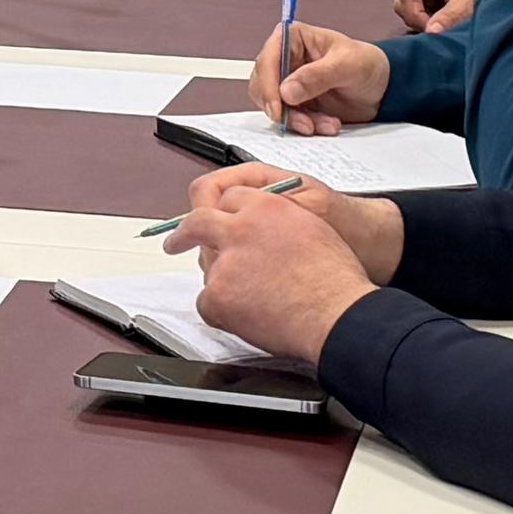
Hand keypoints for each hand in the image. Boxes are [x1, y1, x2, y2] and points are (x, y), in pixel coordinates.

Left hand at [169, 170, 400, 362]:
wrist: (337, 316)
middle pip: (197, 220)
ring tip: (255, 298)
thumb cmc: (335, 281)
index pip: (229, 197)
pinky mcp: (217, 293)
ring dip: (222, 280)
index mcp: (266, 205)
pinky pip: (207, 300)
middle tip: (175, 242)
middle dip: (182, 232)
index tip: (213, 219)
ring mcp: (224, 260)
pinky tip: (248, 316)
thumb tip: (259, 227)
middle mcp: (239, 227)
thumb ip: (278, 219)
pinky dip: (222, 310)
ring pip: (207, 267)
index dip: (221, 212)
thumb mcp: (313, 228)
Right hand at [255, 19, 389, 131]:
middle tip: (303, 123)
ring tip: (323, 124)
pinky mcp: (295, 102)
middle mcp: (285, 59)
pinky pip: (288, 118)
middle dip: (282, 108)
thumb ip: (317, 76)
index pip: (268, 59)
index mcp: (293, 38)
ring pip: (273, 105)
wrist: (382, 89)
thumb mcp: (347, 66)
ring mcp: (288, 82)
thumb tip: (286, 90)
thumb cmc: (367, 65)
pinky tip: (327, 124)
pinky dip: (305, 126)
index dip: (268, 85)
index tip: (278, 107)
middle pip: (263, 85)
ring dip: (296, 120)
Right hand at [393, 0, 475, 31]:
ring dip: (421, 21)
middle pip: (402, 2)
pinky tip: (440, 20)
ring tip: (443, 23)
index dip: (416, 16)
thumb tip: (431, 31)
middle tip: (438, 28)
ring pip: (405, 9)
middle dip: (418, 19)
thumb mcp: (470, 2)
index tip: (432, 29)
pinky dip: (425, 21)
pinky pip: (413, 12)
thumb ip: (449, 16)